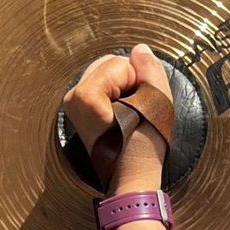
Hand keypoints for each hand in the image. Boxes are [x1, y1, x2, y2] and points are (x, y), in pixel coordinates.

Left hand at [63, 44, 172, 192]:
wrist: (133, 179)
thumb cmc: (143, 148)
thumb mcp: (157, 103)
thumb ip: (150, 69)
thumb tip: (140, 50)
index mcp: (85, 95)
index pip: (123, 64)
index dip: (140, 82)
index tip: (141, 108)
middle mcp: (73, 97)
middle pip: (111, 65)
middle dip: (131, 81)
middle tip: (137, 110)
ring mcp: (74, 104)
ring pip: (108, 74)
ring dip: (126, 88)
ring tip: (131, 115)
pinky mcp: (80, 110)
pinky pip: (104, 86)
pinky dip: (118, 95)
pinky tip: (124, 116)